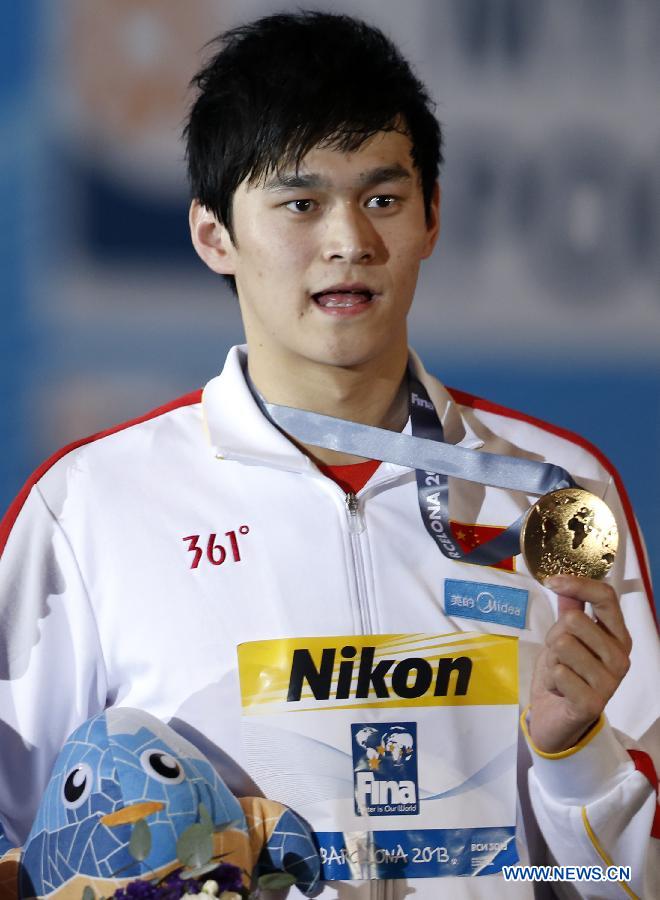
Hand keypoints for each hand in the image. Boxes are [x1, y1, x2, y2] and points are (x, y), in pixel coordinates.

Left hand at [529, 574, 631, 753]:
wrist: (556, 718)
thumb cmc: (564, 672)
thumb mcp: (566, 635)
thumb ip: (570, 608)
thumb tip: (563, 579)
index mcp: (618, 636)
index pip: (606, 597)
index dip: (577, 584)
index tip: (551, 581)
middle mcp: (621, 657)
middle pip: (574, 619)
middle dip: (554, 634)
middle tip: (559, 655)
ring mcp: (610, 682)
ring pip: (562, 643)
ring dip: (551, 658)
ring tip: (561, 673)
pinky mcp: (593, 703)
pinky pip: (559, 671)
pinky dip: (550, 678)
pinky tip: (560, 690)